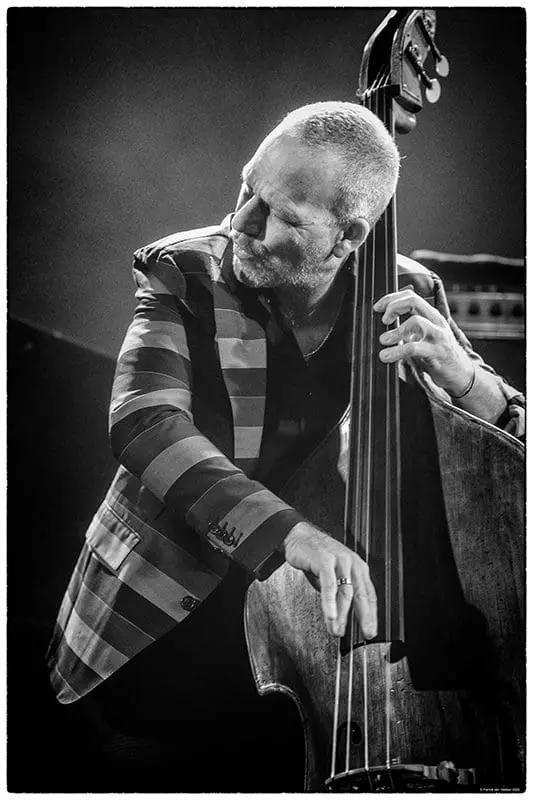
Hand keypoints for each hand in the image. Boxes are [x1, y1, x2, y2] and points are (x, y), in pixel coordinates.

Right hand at [282, 522, 376, 639]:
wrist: (298, 536)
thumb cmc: (315, 555)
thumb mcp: (332, 576)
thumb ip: (339, 592)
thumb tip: (341, 615)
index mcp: (357, 567)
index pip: (369, 594)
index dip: (371, 614)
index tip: (369, 631)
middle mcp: (351, 563)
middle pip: (361, 594)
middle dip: (365, 617)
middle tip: (365, 633)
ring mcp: (339, 560)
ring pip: (345, 592)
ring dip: (342, 614)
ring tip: (337, 629)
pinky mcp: (325, 560)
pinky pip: (329, 585)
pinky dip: (330, 602)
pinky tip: (330, 615)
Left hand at [373, 287, 473, 396]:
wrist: (460, 373)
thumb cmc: (438, 354)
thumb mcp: (424, 336)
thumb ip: (408, 328)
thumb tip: (385, 325)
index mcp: (431, 315)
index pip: (411, 296)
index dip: (392, 298)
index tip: (377, 307)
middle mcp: (436, 321)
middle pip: (414, 301)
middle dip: (394, 306)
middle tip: (383, 320)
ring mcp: (438, 336)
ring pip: (416, 321)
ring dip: (396, 330)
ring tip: (383, 340)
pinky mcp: (437, 352)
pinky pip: (415, 348)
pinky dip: (398, 350)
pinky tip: (387, 356)